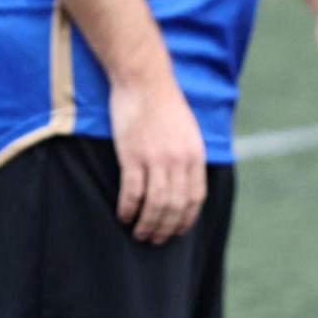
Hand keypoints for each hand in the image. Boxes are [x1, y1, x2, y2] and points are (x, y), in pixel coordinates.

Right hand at [109, 74, 208, 244]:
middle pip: (175, 206)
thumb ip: (188, 154)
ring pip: (155, 205)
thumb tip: (186, 180)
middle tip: (154, 239)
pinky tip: (123, 215)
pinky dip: (128, 208)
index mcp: (195, 155)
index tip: (176, 231)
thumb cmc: (162, 101)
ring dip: (147, 224)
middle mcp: (179, 160)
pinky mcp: (133, 155)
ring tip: (138, 233)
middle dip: (165, 229)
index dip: (185, 220)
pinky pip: (132, 192)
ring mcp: (156, 159)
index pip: (195, 198)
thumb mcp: (188, 129)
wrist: (143, 78)